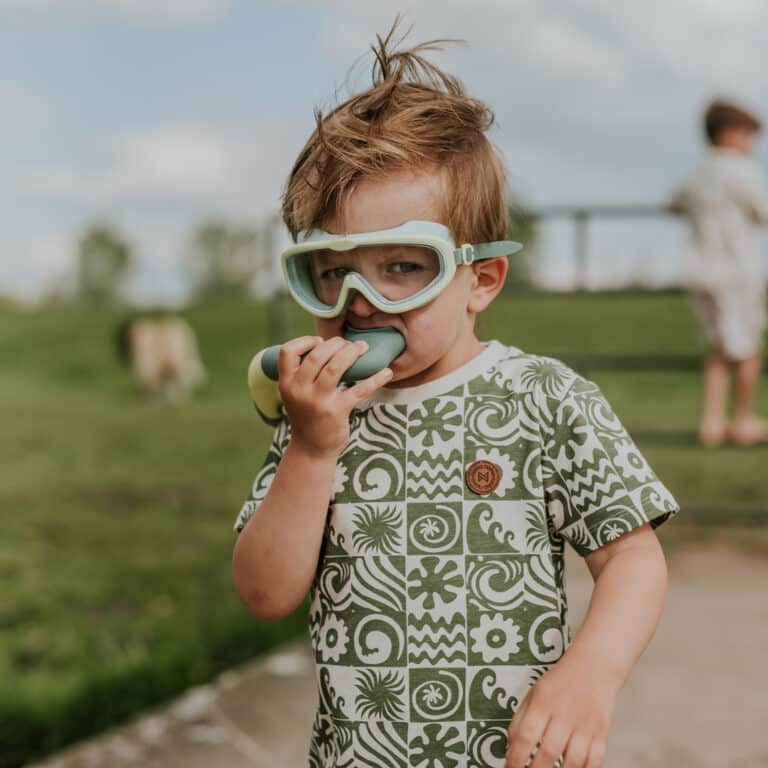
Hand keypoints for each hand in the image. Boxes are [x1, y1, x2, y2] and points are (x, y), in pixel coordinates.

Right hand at [277, 335, 392, 458]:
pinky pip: (359, 389)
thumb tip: (328, 345)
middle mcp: (299, 391)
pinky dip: (375, 378)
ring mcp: (318, 401)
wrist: (311, 449)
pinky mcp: (337, 411)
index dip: (305, 341)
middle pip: (317, 355)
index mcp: (287, 383)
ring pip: (335, 367)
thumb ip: (304, 373)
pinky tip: (387, 372)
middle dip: (336, 343)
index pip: (287, 351)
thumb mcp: (296, 394)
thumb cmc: (307, 415)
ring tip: (363, 347)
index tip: (320, 342)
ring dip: (352, 352)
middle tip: (348, 343)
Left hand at [505, 655, 616, 767]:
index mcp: (543, 703)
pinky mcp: (601, 733)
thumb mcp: (533, 693)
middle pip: (548, 752)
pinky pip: (594, 761)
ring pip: (573, 760)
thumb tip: (510, 748)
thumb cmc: (560, 682)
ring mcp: (584, 725)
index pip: (525, 736)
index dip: (515, 758)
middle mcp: (564, 715)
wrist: (593, 667)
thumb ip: (520, 720)